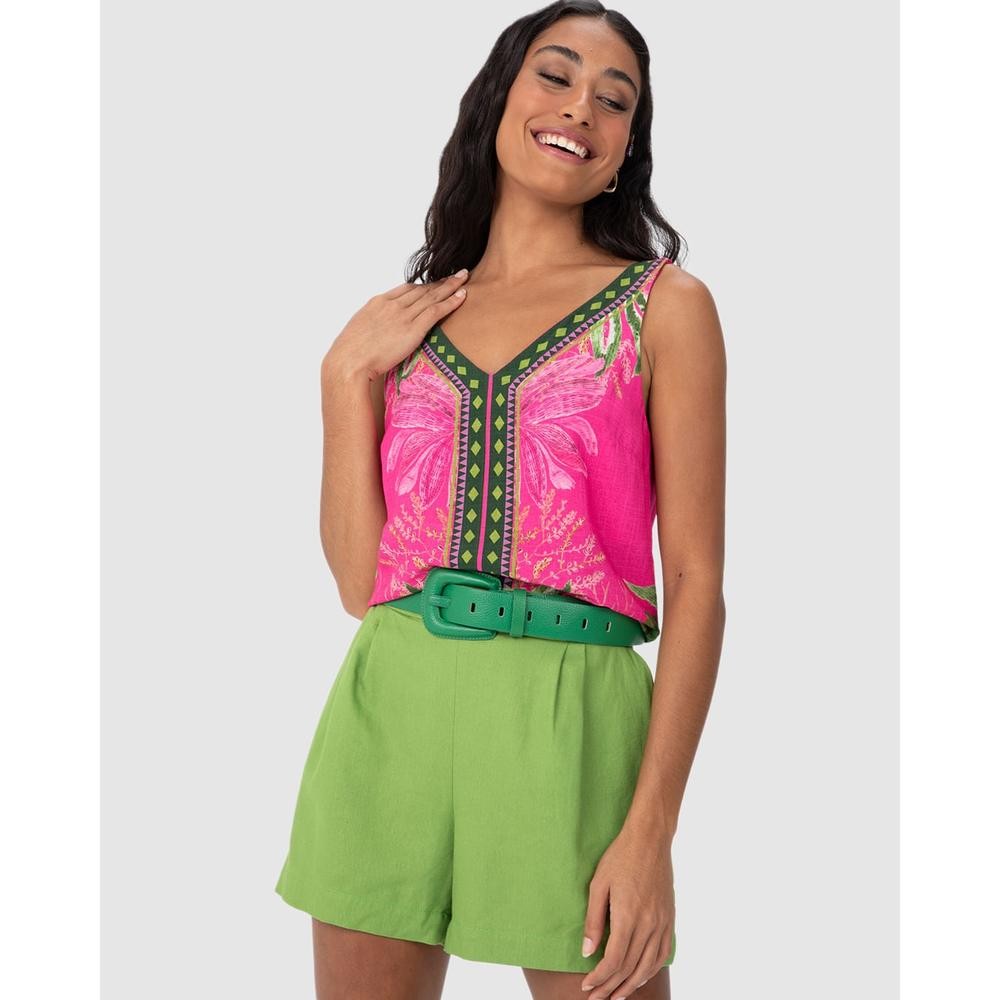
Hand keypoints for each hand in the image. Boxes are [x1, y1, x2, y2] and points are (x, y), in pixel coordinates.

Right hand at [321, 267, 470, 381]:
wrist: (348, 361)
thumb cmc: (349, 355)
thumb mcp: (359, 333)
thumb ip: (372, 327)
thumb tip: (376, 334)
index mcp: (377, 303)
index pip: (405, 289)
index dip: (423, 286)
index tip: (434, 284)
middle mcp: (392, 305)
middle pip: (422, 289)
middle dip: (441, 281)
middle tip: (456, 274)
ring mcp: (403, 315)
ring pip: (432, 295)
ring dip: (451, 285)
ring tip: (464, 277)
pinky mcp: (413, 329)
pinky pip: (437, 310)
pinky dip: (451, 301)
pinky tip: (463, 295)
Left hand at [580, 823, 674, 998]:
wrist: (650, 840)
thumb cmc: (620, 858)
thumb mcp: (598, 884)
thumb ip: (593, 920)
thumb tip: (588, 951)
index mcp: (628, 915)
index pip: (614, 959)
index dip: (599, 977)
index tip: (586, 985)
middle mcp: (648, 924)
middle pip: (629, 967)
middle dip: (610, 987)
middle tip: (595, 998)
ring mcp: (662, 922)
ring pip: (648, 966)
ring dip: (631, 985)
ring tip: (616, 996)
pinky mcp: (669, 919)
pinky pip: (662, 954)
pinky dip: (650, 970)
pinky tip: (640, 977)